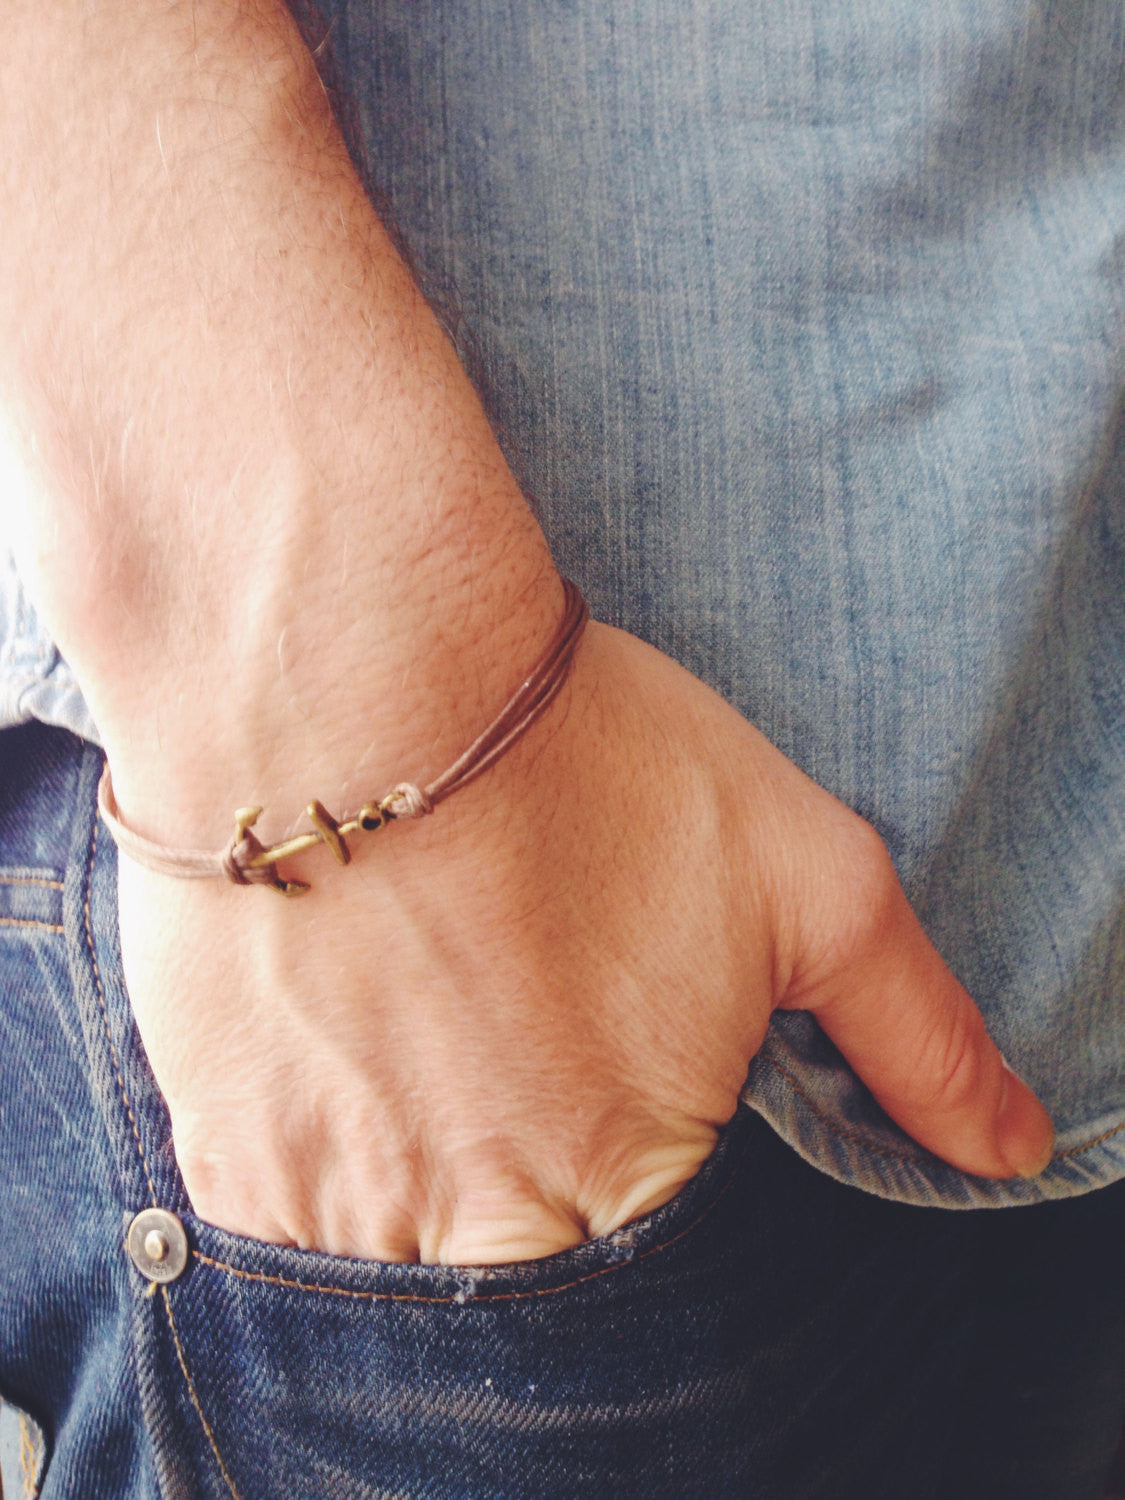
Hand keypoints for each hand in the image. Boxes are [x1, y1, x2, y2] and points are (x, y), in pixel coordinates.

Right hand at [114, 618, 1053, 1263]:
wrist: (356, 668)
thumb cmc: (585, 754)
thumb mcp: (806, 874)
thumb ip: (915, 1034)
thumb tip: (1010, 1152)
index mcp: (627, 1177)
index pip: (653, 1251)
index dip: (630, 1129)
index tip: (594, 1030)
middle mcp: (476, 1220)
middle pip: (522, 1250)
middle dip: (526, 1139)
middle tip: (501, 991)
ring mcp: (334, 1196)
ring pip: (398, 1234)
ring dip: (420, 1135)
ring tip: (423, 992)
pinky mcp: (226, 1143)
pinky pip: (287, 1196)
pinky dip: (325, 1124)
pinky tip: (349, 1010)